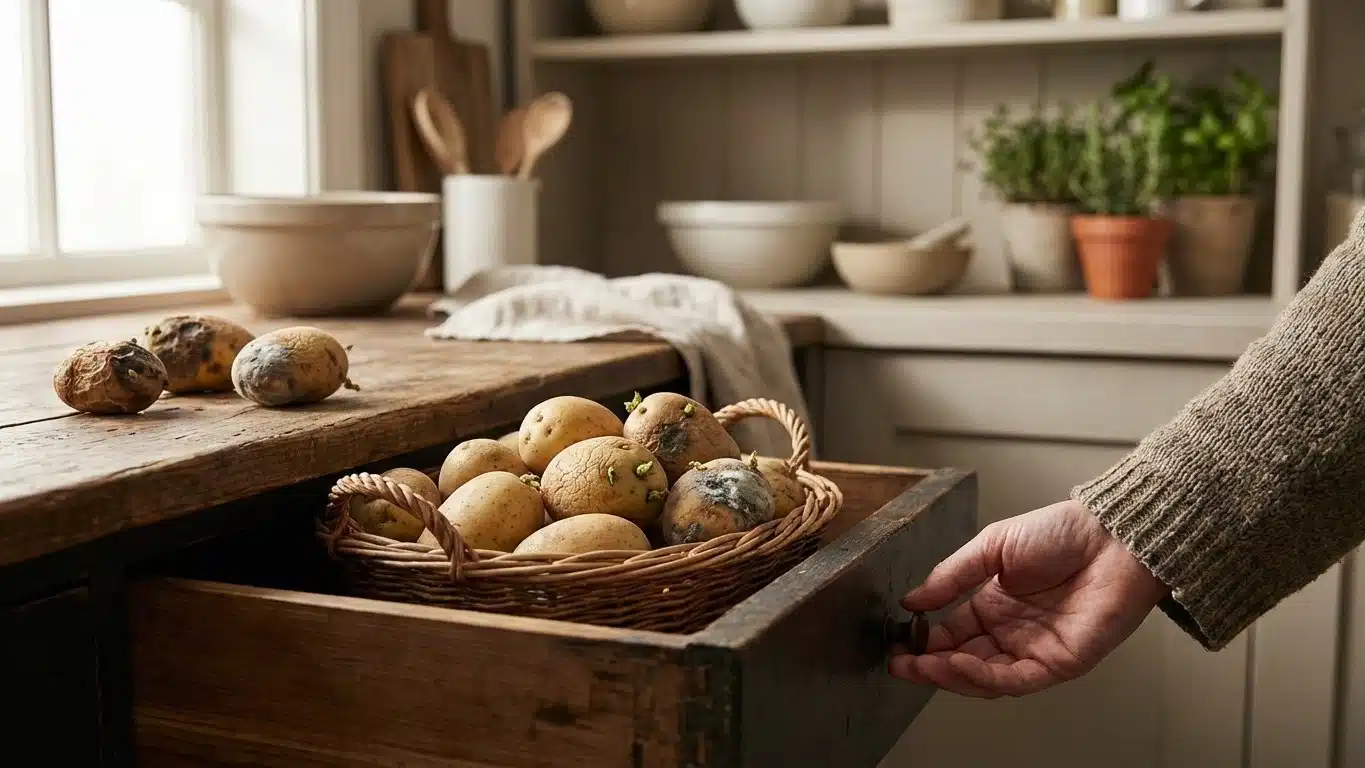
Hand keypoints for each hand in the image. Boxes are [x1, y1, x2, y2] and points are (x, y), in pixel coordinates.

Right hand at [889, 499, 1168, 697]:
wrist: (1111, 536)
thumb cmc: (1061, 533)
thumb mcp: (991, 546)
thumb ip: (952, 576)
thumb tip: (912, 601)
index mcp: (993, 605)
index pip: (950, 634)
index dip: (922, 641)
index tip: (897, 641)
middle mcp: (1011, 633)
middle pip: (962, 661)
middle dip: (927, 666)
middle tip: (899, 664)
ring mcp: (1034, 650)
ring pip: (984, 677)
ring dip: (949, 675)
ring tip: (920, 665)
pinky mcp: (1059, 663)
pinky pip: (1015, 680)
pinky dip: (983, 677)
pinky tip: (957, 663)